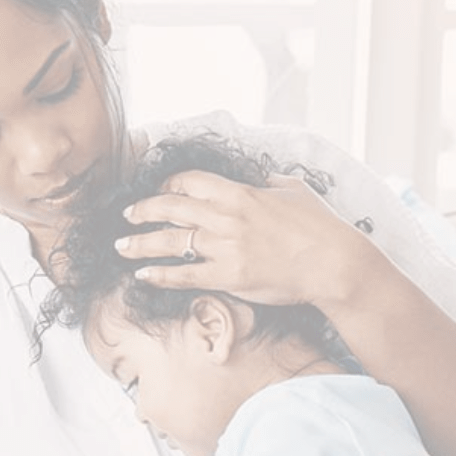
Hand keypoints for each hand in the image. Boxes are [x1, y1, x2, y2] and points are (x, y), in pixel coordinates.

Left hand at [115, 170, 370, 307]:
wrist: (334, 263)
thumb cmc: (319, 226)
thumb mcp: (293, 189)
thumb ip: (267, 183)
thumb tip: (257, 178)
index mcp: (240, 192)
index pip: (191, 181)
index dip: (168, 184)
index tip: (158, 189)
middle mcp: (227, 217)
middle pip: (171, 208)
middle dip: (143, 210)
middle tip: (126, 215)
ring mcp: (225, 248)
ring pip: (170, 242)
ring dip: (140, 243)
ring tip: (121, 246)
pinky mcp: (228, 277)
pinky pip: (184, 275)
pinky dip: (159, 274)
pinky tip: (142, 274)